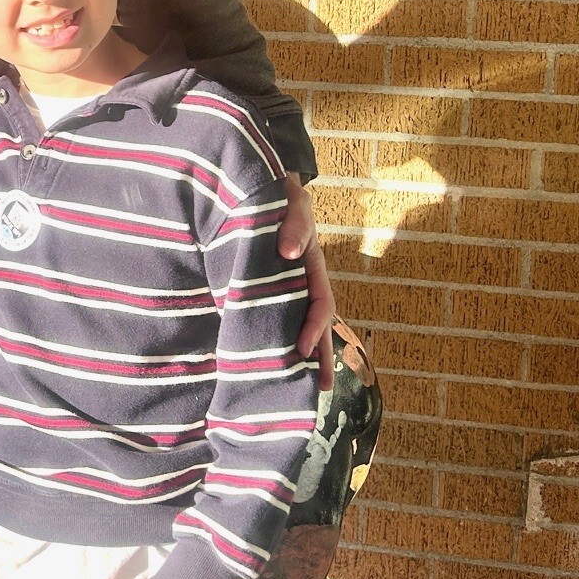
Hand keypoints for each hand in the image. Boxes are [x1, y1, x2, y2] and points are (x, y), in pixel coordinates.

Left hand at [280, 173, 334, 391]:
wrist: (259, 188)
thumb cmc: (280, 196)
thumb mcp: (292, 202)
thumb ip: (294, 223)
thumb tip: (287, 251)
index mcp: (313, 267)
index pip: (320, 304)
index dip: (314, 329)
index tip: (302, 350)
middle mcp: (302, 282)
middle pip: (315, 325)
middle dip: (319, 356)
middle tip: (319, 390)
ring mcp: (286, 287)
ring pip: (296, 325)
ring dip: (301, 354)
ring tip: (297, 387)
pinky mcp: (265, 288)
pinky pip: (274, 316)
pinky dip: (276, 337)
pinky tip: (266, 359)